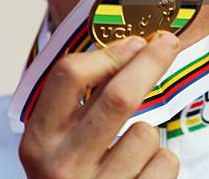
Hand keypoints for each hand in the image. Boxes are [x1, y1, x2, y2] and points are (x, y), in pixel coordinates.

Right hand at [19, 32, 180, 177]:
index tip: (134, 43)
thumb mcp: (58, 139)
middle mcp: (61, 166)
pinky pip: (165, 163)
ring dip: (150, 133)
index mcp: (39, 139)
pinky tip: (142, 173)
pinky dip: (162, 162)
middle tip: (168, 42)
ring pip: (146, 134)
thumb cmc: (70, 173)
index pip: (70, 75)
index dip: (109, 53)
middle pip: (118, 97)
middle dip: (150, 62)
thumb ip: (80, 99)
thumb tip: (132, 47)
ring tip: (130, 150)